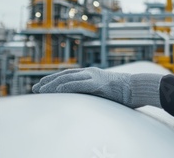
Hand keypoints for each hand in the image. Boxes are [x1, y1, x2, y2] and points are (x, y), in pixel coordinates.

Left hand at [32, 67, 162, 108]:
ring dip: (53, 84)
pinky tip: (57, 90)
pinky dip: (66, 86)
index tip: (42, 86)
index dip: (54, 79)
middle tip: (35, 88)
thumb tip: (88, 101)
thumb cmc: (126, 92)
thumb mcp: (107, 92)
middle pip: (64, 75)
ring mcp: (94, 76)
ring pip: (68, 78)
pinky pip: (78, 84)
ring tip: (41, 90)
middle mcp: (91, 72)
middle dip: (48, 81)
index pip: (68, 75)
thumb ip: (95, 93)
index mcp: (93, 74)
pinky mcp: (98, 83)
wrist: (138, 87)